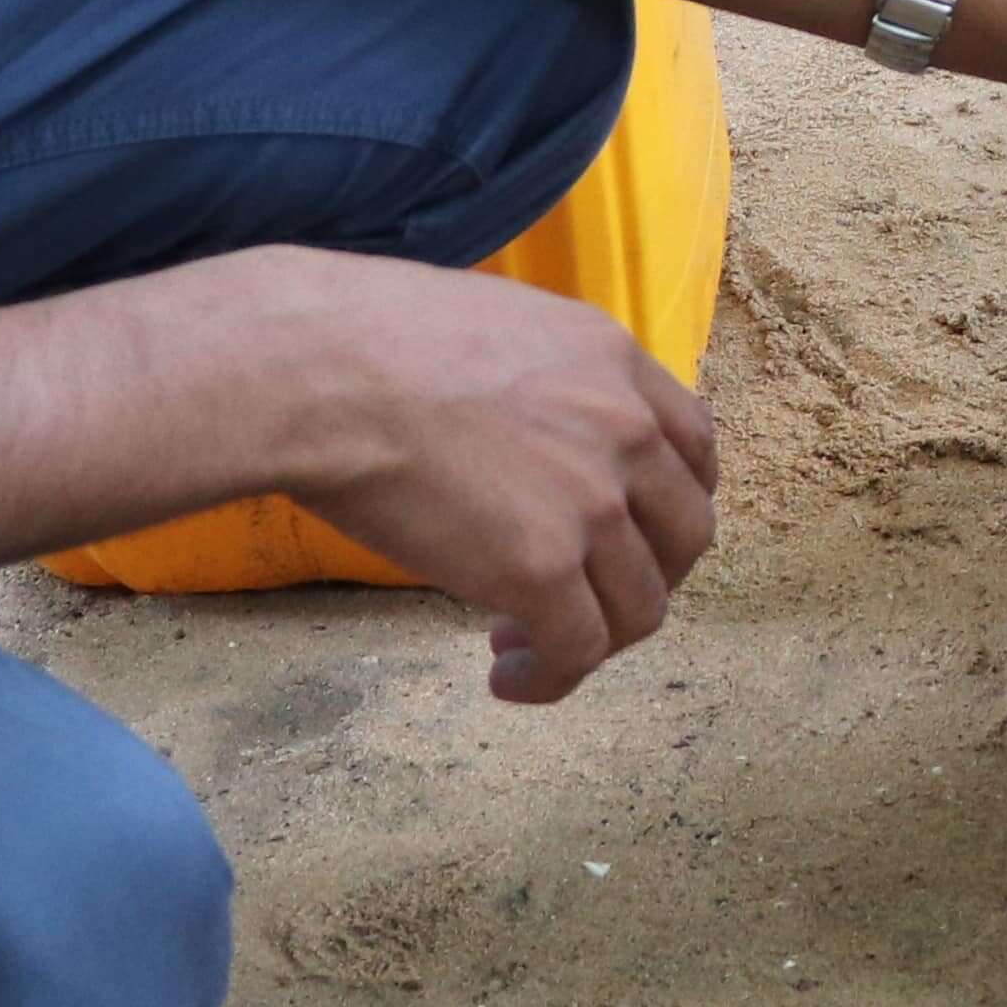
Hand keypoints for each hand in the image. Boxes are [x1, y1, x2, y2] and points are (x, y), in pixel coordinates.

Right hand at [279, 258, 723, 706]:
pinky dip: (550, 678)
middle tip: (583, 597)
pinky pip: (578, 650)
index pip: (692, 445)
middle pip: (686, 532)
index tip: (628, 535)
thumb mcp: (492, 328)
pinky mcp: (542, 568)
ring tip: (522, 644)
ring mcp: (592, 502)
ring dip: (594, 638)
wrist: (314, 369)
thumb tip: (522, 431)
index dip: (668, 504)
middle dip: (645, 577)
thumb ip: (541, 381)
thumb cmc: (362, 342)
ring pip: (641, 605)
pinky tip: (505, 678)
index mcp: (612, 360)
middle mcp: (625, 428)